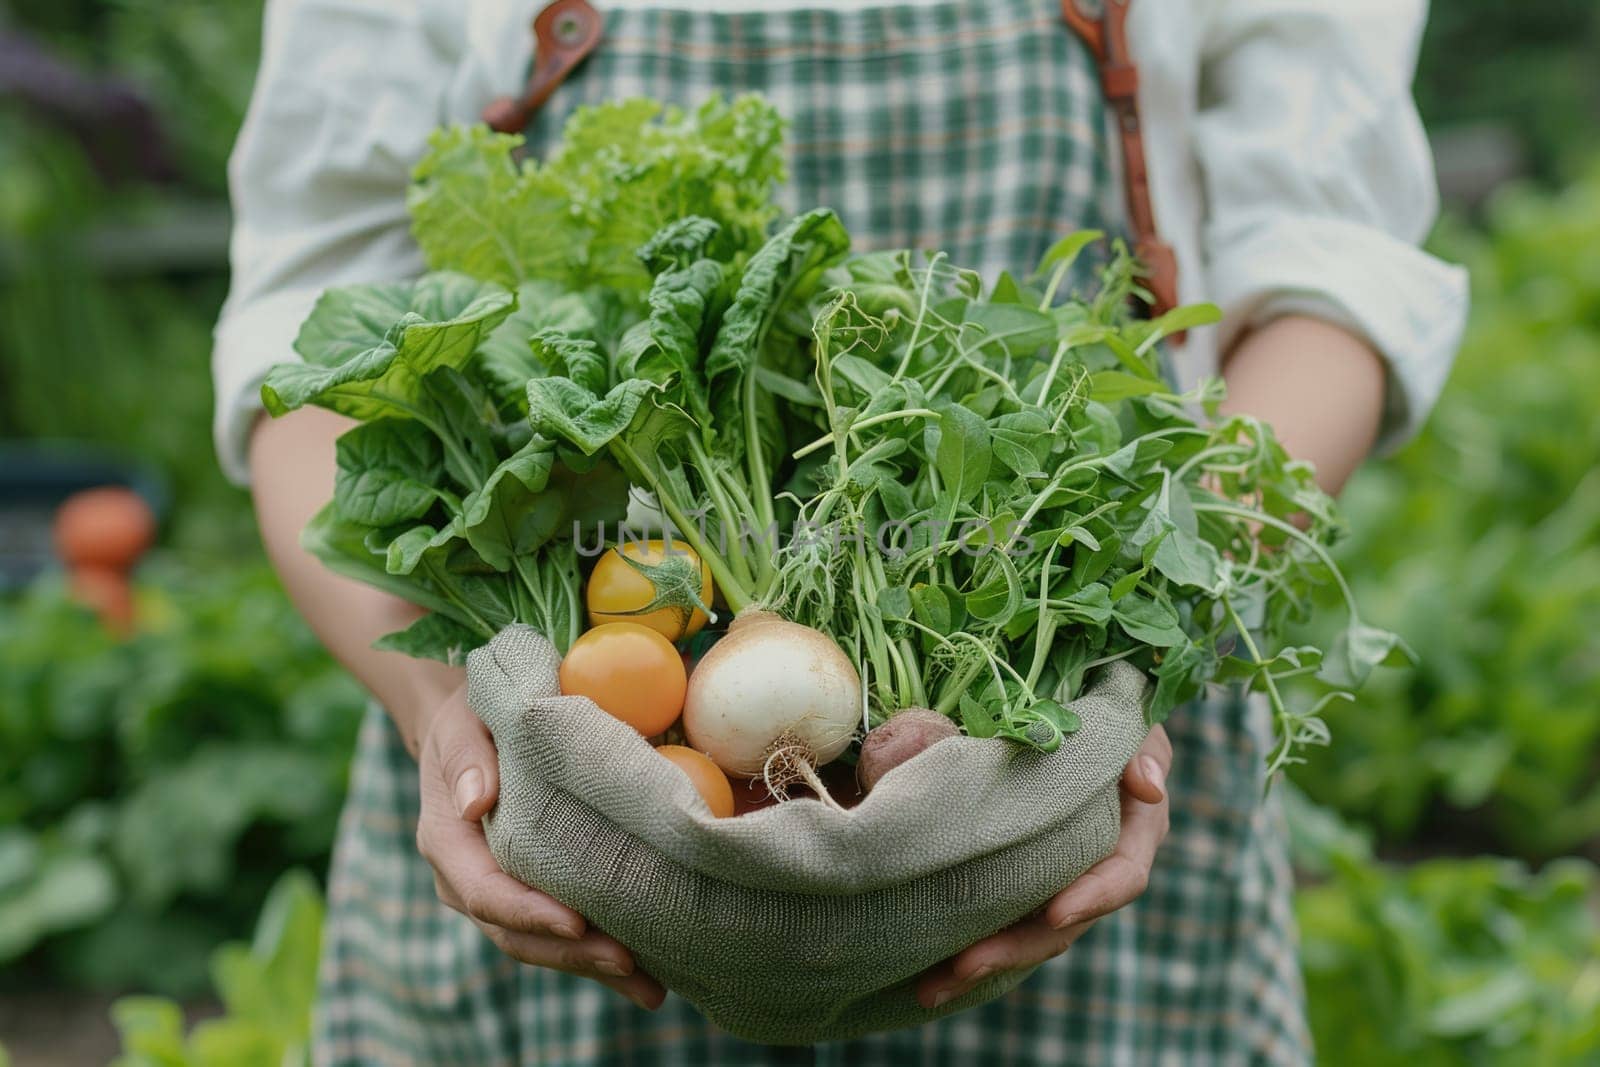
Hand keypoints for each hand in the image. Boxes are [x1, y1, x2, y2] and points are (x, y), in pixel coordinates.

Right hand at [414, 686, 666, 1010]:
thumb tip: (475, 800)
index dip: (530, 913)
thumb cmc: (472, 718)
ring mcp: (498, 895)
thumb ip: (467, 756)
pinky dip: (598, 955)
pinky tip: (647, 972)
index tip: (576, 924)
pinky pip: (560, 935)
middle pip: (516, 934)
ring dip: (592, 968)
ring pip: (541, 946)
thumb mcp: (463, 722)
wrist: (470, 731)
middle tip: (630, 964)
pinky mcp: (529, 897)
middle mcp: (466, 881)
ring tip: (650, 986)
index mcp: (448, 842)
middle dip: (573, 955)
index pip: (486, 891)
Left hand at [916, 725, 1172, 1008]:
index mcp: (1134, 836)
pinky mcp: (1021, 888)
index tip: (1055, 912)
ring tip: (930, 987)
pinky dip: (966, 948)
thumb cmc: (1110, 724)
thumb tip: (1148, 785)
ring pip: (1025, 938)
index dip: (1092, 897)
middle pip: (1062, 926)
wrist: (1078, 724)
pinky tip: (923, 974)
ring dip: (980, 965)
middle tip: (963, 965)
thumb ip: (1142, 750)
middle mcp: (1096, 874)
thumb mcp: (1133, 727)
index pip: (1122, 876)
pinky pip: (999, 925)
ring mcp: (1057, 887)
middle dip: (1014, 950)